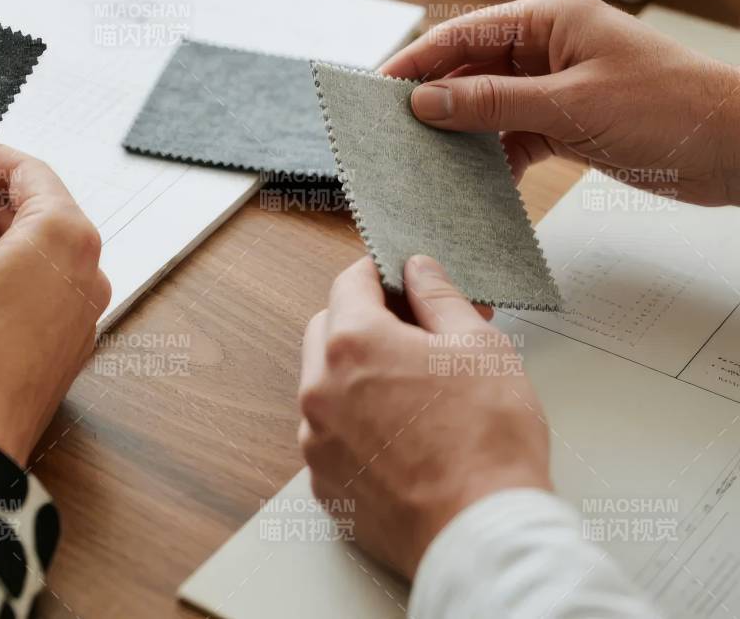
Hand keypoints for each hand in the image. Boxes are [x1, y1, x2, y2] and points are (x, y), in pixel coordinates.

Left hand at [298, 256, 550, 577]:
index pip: (350, 282)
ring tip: (417, 393)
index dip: (381, 275)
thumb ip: (440, 298)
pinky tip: (403, 438)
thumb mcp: (480, 348)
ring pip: (326, 386)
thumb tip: (418, 270)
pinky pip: (331, 436)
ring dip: (359, 378)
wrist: (482, 533)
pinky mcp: (326, 483)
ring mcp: (316, 440)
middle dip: (367, 323)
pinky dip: (357, 427)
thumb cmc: (488, 443)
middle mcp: (319, 389)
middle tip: (419, 336)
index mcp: (352, 344)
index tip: (403, 281)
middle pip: (329, 332)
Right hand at [381, 0, 739, 205]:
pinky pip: (512, 135)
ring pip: (487, 105)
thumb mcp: (572, 106)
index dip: (415, 62)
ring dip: (460, 132)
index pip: (462, 34)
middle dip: (431, 100)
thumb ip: (493, 103)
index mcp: (550, 20)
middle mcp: (548, 47)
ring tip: (423, 159)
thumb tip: (426, 102)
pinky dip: (492, 157)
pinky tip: (474, 180)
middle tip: (390, 132)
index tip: (375, 90)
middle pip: (468, 69)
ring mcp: (557, 86)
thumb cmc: (675, 109)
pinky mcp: (568, 123)